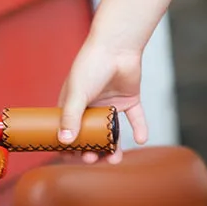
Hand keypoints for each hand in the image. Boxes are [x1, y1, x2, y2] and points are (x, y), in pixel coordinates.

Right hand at [57, 38, 147, 161]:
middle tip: (93, 159)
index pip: (69, 130)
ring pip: (112, 132)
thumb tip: (65, 141)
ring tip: (115, 159)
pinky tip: (141, 139)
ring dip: (113, 147)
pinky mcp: (130, 100)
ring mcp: (111, 104)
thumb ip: (71, 116)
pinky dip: (140, 129)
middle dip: (92, 150)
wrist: (117, 46)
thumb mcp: (77, 92)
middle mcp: (92, 106)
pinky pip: (135, 118)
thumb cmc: (91, 65)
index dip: (69, 146)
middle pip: (91, 135)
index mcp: (74, 104)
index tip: (73, 158)